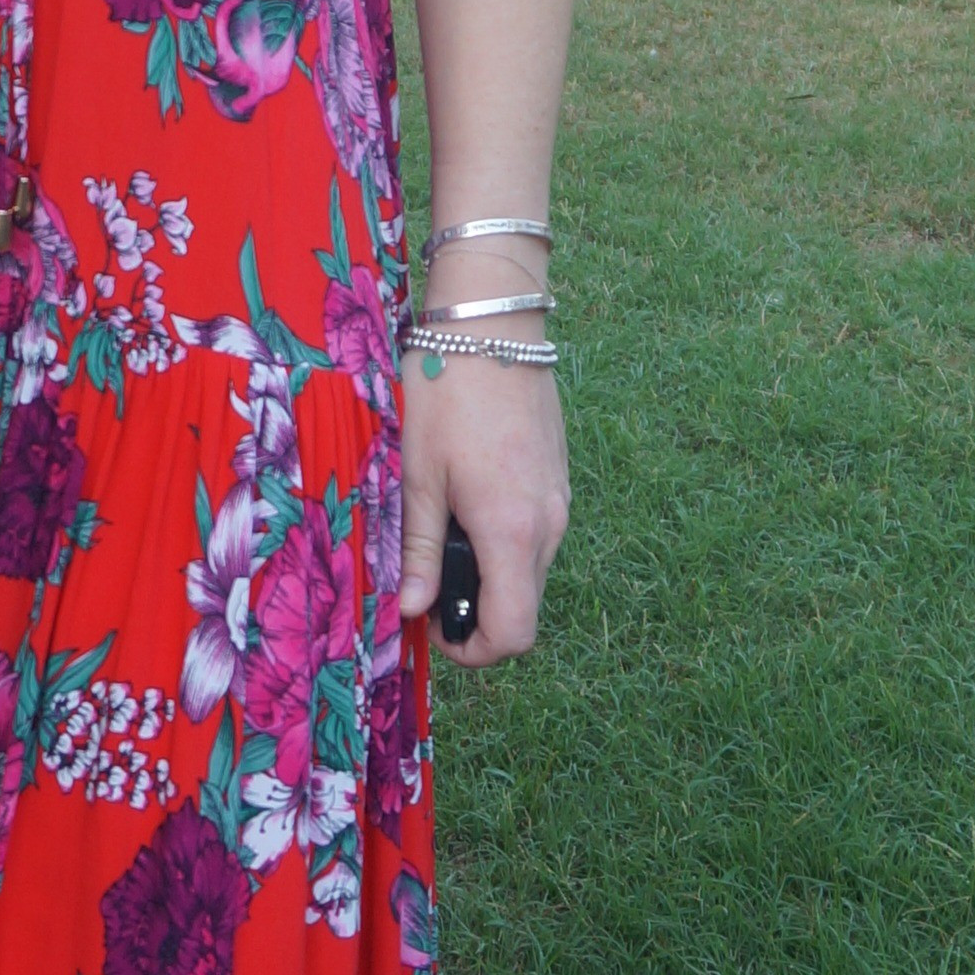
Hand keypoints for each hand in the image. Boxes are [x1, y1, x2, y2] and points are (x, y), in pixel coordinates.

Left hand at [397, 346, 567, 666]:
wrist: (493, 325)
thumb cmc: (445, 393)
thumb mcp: (418, 475)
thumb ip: (421, 549)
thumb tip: (414, 610)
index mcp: (512, 532)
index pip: (513, 632)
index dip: (473, 650)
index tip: (431, 628)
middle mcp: (549, 525)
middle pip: (523, 606)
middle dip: (475, 613)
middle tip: (424, 583)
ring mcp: (559, 501)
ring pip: (529, 571)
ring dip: (487, 575)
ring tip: (439, 534)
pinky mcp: (558, 480)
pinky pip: (535, 535)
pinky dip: (502, 542)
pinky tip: (464, 503)